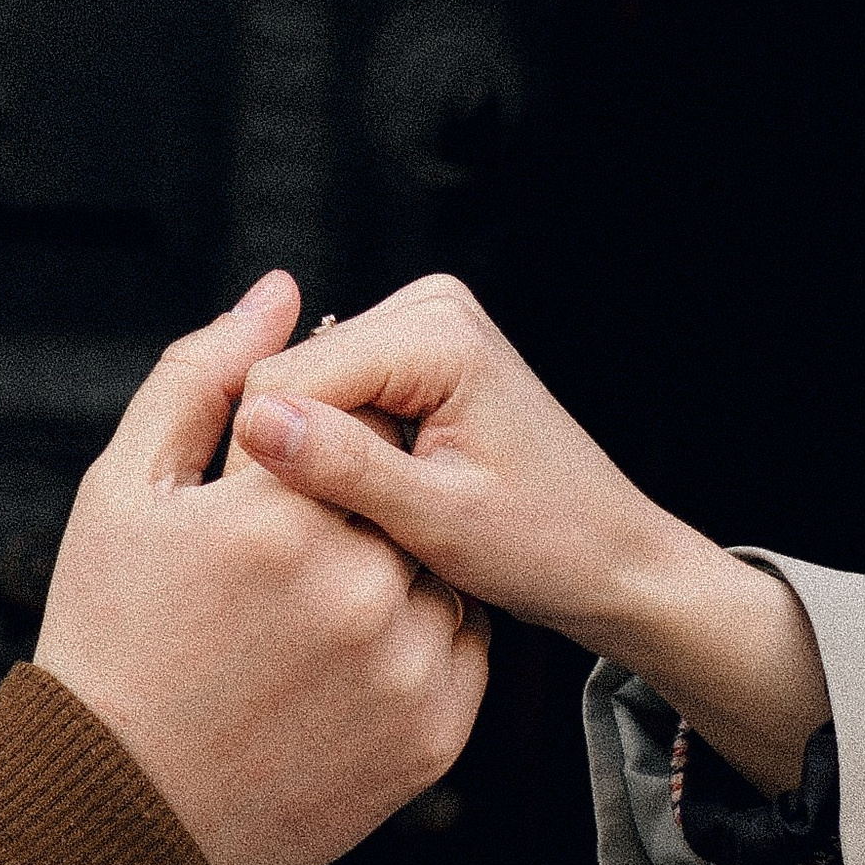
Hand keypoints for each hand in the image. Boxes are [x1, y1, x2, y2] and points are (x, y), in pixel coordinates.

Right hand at [34, 273, 488, 864]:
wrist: (115, 811)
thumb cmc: (104, 635)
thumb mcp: (126, 491)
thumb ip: (202, 376)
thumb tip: (282, 292)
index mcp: (277, 514)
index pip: (333, 421)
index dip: (289, 454)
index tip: (256, 502)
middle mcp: (356, 587)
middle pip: (390, 495)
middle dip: (344, 510)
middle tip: (277, 571)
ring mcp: (404, 668)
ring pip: (429, 574)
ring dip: (386, 576)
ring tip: (301, 624)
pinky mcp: (433, 736)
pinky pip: (456, 652)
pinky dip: (413, 645)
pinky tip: (336, 668)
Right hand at [231, 275, 828, 794]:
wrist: (611, 557)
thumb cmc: (545, 546)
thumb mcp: (437, 521)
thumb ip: (343, 466)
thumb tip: (253, 421)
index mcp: (436, 333)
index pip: (284, 380)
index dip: (270, 464)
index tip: (304, 532)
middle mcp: (429, 307)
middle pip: (291, 379)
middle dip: (301, 459)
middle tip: (354, 532)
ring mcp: (424, 326)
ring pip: (305, 393)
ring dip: (322, 460)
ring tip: (378, 516)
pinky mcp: (419, 356)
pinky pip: (336, 400)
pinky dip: (344, 454)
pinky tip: (384, 498)